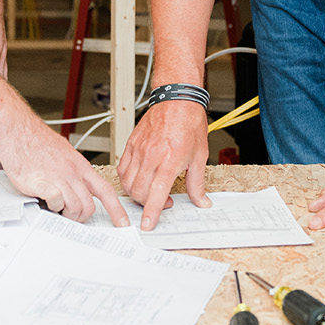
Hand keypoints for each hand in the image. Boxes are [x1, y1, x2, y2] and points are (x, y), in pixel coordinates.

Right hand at [0, 118, 129, 225]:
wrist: (18, 129)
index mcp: (80, 165)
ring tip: (58, 209)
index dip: (117, 209)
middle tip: (71, 216)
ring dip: (67, 215)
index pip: (106, 191)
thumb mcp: (65, 153)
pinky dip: (52, 207)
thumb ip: (73, 170)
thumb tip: (77, 185)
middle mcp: (72, 172)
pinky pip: (56, 202)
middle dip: (81, 218)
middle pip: (89, 206)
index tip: (123, 223)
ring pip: (75, 207)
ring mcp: (58, 177)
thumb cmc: (36, 140)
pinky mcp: (41, 182)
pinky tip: (46, 201)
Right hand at [116, 99, 210, 230]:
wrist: (177, 100)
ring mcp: (139, 150)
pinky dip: (127, 179)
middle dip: (147, 204)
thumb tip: (201, 201)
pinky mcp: (131, 144)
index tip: (148, 224)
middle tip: (162, 202)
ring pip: (128, 182)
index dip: (152, 212)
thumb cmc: (189, 123)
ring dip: (137, 193)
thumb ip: (197, 183)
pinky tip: (139, 179)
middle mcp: (151, 155)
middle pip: (139, 191)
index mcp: (169, 159)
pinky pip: (122, 168)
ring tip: (151, 191)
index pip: (157, 193)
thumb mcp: (199, 156)